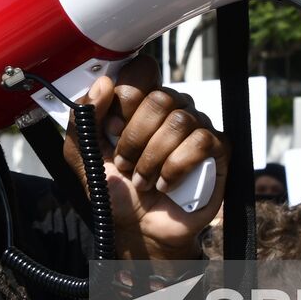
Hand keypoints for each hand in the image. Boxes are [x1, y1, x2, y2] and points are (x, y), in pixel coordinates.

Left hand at [63, 56, 228, 261]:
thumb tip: (103, 83)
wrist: (136, 229)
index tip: (112, 128)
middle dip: (134, 138)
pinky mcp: (217, 150)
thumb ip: (83, 117)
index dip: (124, 99)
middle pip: (159, 99)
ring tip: (142, 180)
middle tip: (124, 163)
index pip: (142, 71)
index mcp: (142, 102)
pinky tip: (164, 185)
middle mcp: (172, 108)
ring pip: (179, 121)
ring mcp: (197, 127)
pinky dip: (175, 168)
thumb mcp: (84, 154)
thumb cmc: (115, 189)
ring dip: (152, 158)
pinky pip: (201, 142)